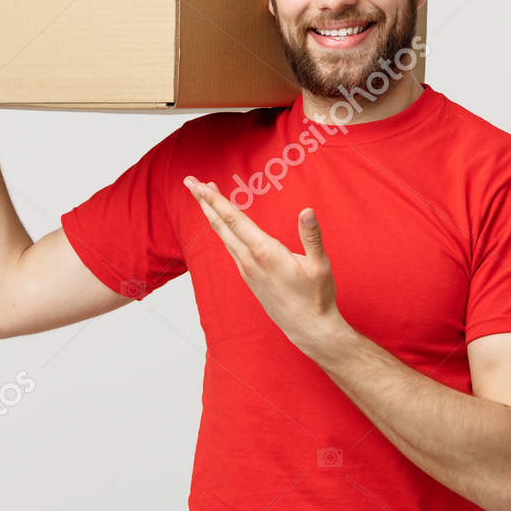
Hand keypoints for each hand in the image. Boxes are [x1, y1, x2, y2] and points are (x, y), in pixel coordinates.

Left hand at [183, 175, 346, 357]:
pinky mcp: (249, 278)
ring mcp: (247, 270)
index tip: (199, 185)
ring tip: (205, 196)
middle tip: (191, 182)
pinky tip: (224, 225)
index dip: (215, 200)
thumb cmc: (316, 297)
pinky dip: (223, 231)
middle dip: (204, 202)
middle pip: (221, 225)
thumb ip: (312, 236)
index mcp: (265, 252)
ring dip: (213, 214)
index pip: (234, 220)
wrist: (308, 329)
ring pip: (224, 237)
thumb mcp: (320, 265)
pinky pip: (230, 248)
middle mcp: (250, 260)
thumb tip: (307, 211)